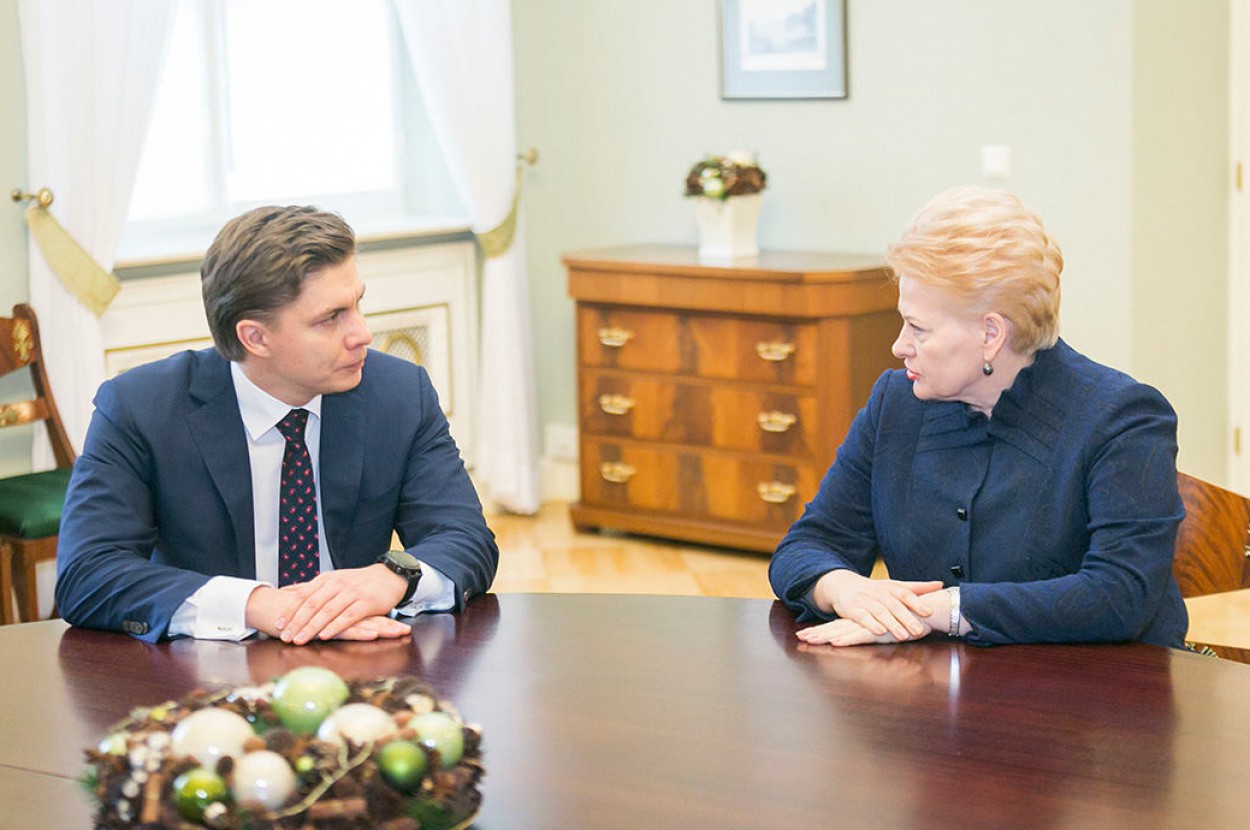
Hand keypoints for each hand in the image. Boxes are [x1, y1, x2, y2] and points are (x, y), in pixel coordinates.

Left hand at [245, 565, 409, 643]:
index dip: (289, 610)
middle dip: (296, 622)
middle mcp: (337, 584)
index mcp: (327, 579)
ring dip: (312, 627)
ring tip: (300, 640)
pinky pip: (348, 616)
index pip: (303, 595)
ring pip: (327, 611)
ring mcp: (352, 593)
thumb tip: (285, 591)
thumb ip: (310, 587)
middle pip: (312, 604)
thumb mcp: (332, 579)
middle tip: (285, 637)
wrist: (388, 576)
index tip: (277, 625)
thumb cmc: (357, 582)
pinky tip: (325, 636)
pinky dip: (335, 626)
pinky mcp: (366, 603)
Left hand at [796, 617, 897, 646]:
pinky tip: (835, 642)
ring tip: (809, 639)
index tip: (805, 633)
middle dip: (817, 633)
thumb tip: (872, 633)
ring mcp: (869, 627)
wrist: (925, 609)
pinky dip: (847, 640)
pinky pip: (860, 636)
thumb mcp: (889, 626)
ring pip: (843, 632)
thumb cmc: (907, 618)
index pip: (837, 626)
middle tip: (800, 637)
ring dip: (825, 636)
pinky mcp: (879, 632)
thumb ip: (880, 628)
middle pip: (835, 629)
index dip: (821, 630)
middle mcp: (862, 624)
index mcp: (862, 621)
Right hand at [812, 570, 944, 641]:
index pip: (906, 594)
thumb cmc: (873, 589)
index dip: (917, 603)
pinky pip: (863, 617)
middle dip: (907, 618)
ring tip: (903, 636)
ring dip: (892, 624)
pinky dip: (871, 624)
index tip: (929, 611)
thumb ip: (917, 587)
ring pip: (880, 613)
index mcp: (891, 588)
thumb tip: (941, 584)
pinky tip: (880, 632)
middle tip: (919, 631)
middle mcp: (879, 594)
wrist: (843, 585)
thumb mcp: (894, 585)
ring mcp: (866, 602)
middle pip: (895, 606)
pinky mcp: (853, 610)